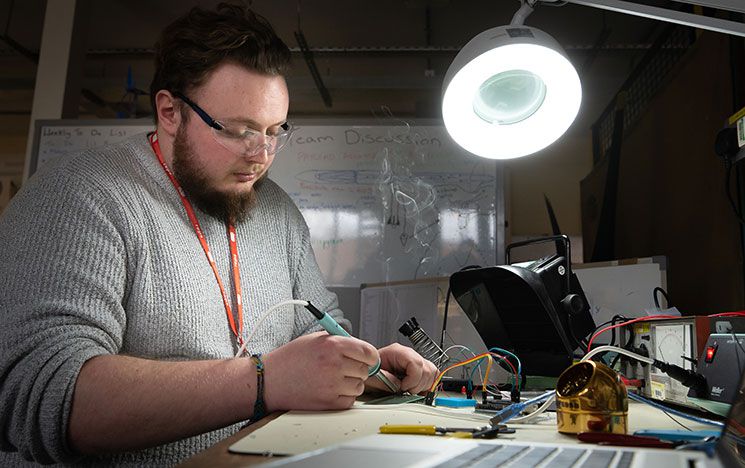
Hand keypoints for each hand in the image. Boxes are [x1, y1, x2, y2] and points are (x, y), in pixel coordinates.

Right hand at [262, 332, 378, 411]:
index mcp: (332, 345)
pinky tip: (331, 390)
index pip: (368, 352)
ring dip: (351, 383)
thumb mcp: (315, 339)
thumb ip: (339, 341)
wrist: (269, 380)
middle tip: (344, 368)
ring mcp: (332, 385)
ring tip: (334, 379)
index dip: (370, 356)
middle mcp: (334, 365)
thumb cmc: (290, 359)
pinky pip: (350, 401)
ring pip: (359, 386)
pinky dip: (344, 397)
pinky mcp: (328, 403)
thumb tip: (361, 349)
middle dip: (358, 369)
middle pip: (365, 370)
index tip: (368, 358)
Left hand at [366, 343, 437, 393]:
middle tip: (404, 390)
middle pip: (427, 369)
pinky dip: (426, 386)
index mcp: (397, 352)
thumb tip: (399, 386)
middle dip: (417, 385)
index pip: (416, 362)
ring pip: (432, 373)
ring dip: (422, 387)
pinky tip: (415, 389)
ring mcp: (415, 361)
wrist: (369, 373)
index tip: (403, 387)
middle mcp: (408, 354)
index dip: (412, 379)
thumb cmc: (369, 372)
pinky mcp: (420, 369)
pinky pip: (433, 377)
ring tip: (408, 390)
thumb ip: (384, 380)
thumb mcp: (371, 377)